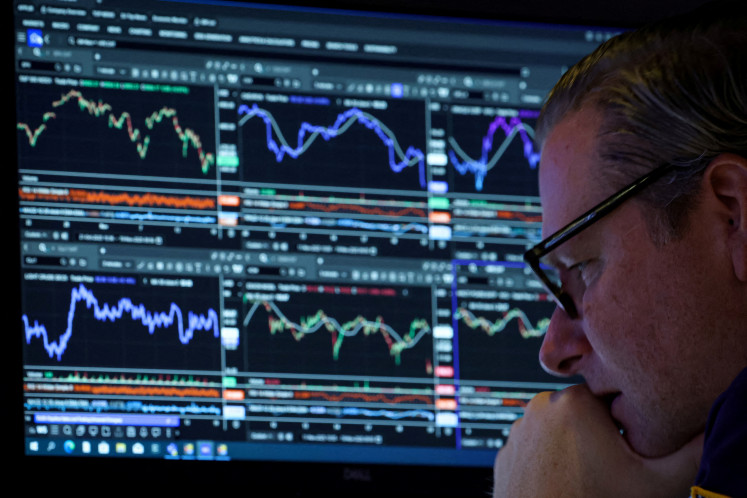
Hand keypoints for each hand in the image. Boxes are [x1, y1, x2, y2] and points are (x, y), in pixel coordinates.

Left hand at [492, 384, 703, 497]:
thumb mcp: (655, 483)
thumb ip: (688, 454)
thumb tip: (704, 433)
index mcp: (576, 401)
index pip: (612, 398)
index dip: (627, 423)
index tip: (630, 448)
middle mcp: (542, 405)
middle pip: (586, 413)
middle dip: (600, 434)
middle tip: (612, 466)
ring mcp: (520, 427)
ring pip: (560, 429)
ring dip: (574, 445)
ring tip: (588, 475)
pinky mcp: (507, 448)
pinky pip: (537, 446)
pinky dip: (551, 459)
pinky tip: (564, 480)